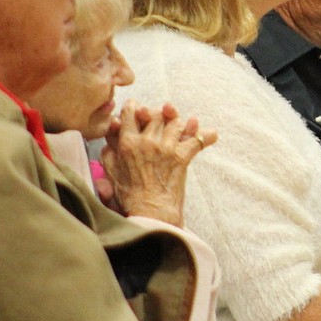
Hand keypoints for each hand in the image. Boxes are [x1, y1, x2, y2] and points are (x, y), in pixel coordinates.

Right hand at [100, 100, 216, 225]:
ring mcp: (165, 148)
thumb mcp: (111, 172)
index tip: (137, 107)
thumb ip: (108, 152)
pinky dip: (206, 135)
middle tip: (160, 114)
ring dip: (179, 121)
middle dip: (158, 113)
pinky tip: (212, 133)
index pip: (130, 113)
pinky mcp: (181, 157)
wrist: (150, 213)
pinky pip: (197, 140)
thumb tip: (110, 139)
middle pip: (155, 114)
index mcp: (128, 143)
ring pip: (176, 122)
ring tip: (181, 123)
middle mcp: (147, 141)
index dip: (134, 107)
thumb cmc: (130, 196)